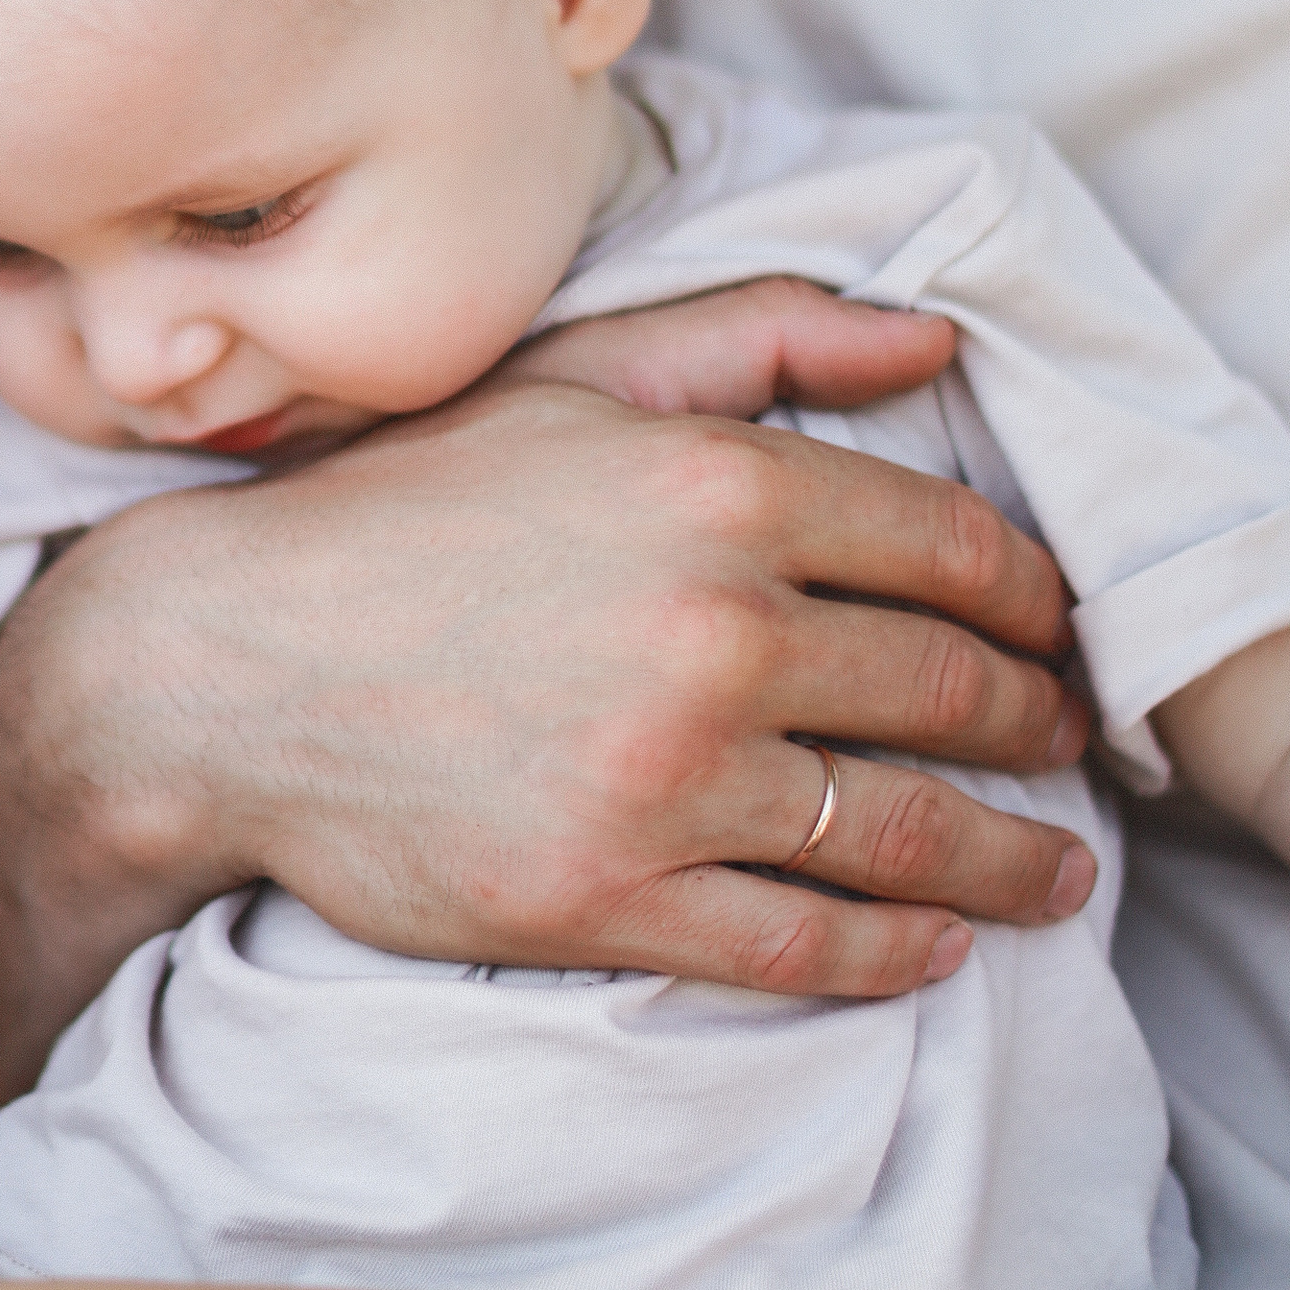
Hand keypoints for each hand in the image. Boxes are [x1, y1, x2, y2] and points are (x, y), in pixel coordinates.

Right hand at [12, 280, 1091, 1000]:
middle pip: (952, 693)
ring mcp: (661, 777)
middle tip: (1064, 740)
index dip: (1032, 594)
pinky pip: (804, 945)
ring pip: (905, 836)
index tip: (1052, 626)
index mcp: (713, 485)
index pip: (950, 547)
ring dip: (1010, 860)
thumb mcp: (570, 378)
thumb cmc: (400, 506)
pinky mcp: (608, 899)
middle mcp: (709, 630)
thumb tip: (940, 340)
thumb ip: (761, 334)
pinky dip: (897, 954)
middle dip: (1036, 721)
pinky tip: (935, 946)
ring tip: (1049, 869)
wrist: (224, 664)